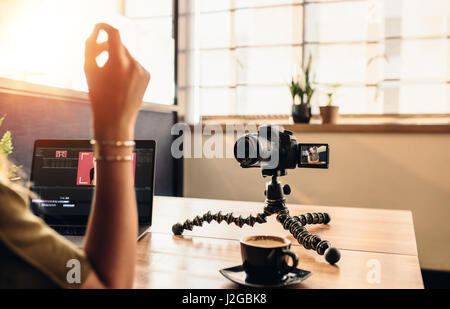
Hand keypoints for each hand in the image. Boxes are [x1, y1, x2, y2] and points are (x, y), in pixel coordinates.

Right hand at [84, 23, 149, 139]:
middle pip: (119, 45)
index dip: (105, 27)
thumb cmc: (98, 96)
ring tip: (109, 77)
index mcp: (118, 62)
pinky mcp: (147, 76)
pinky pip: (135, 65)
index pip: (114, 33)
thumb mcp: (89, 70)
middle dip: (107, 47)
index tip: (99, 27)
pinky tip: (121, 83)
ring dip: (117, 60)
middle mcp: (134, 64)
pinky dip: (127, 69)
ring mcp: (143, 70)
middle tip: (97, 56)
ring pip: (127, 56)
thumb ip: (91, 47)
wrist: (115, 119)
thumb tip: (96, 32)